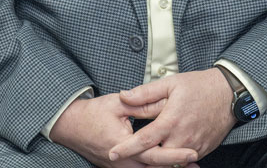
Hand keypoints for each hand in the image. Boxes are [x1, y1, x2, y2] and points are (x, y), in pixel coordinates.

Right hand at [50, 92, 199, 167]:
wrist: (70, 127)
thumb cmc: (92, 113)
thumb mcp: (117, 104)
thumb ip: (140, 105)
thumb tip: (162, 104)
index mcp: (122, 145)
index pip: (153, 154)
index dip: (174, 154)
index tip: (192, 152)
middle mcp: (121, 161)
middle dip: (177, 165)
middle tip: (196, 160)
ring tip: (190, 166)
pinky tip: (170, 166)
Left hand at [107, 69, 234, 163]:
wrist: (229, 94)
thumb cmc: (199, 86)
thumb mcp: (170, 83)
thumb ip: (145, 93)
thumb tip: (124, 96)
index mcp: (171, 120)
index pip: (143, 140)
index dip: (126, 149)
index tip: (112, 154)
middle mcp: (182, 137)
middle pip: (156, 157)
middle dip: (140, 158)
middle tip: (124, 155)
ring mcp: (194, 146)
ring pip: (170, 161)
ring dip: (157, 160)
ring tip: (143, 156)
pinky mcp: (203, 150)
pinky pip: (184, 160)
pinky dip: (173, 159)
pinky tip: (164, 154)